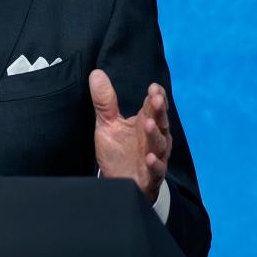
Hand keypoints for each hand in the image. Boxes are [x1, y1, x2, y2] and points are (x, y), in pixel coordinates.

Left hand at [89, 69, 171, 203]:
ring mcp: (154, 157)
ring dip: (156, 135)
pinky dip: (155, 164)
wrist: (119, 183)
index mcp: (145, 123)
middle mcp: (153, 139)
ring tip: (149, 124)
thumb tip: (97, 73)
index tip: (154, 87)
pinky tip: (150, 157)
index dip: (156, 97)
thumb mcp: (108, 124)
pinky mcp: (150, 176)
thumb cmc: (118, 152)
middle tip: (156, 99)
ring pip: (160, 145)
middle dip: (159, 111)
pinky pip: (156, 170)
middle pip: (160, 122)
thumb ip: (105, 101)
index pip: (153, 107)